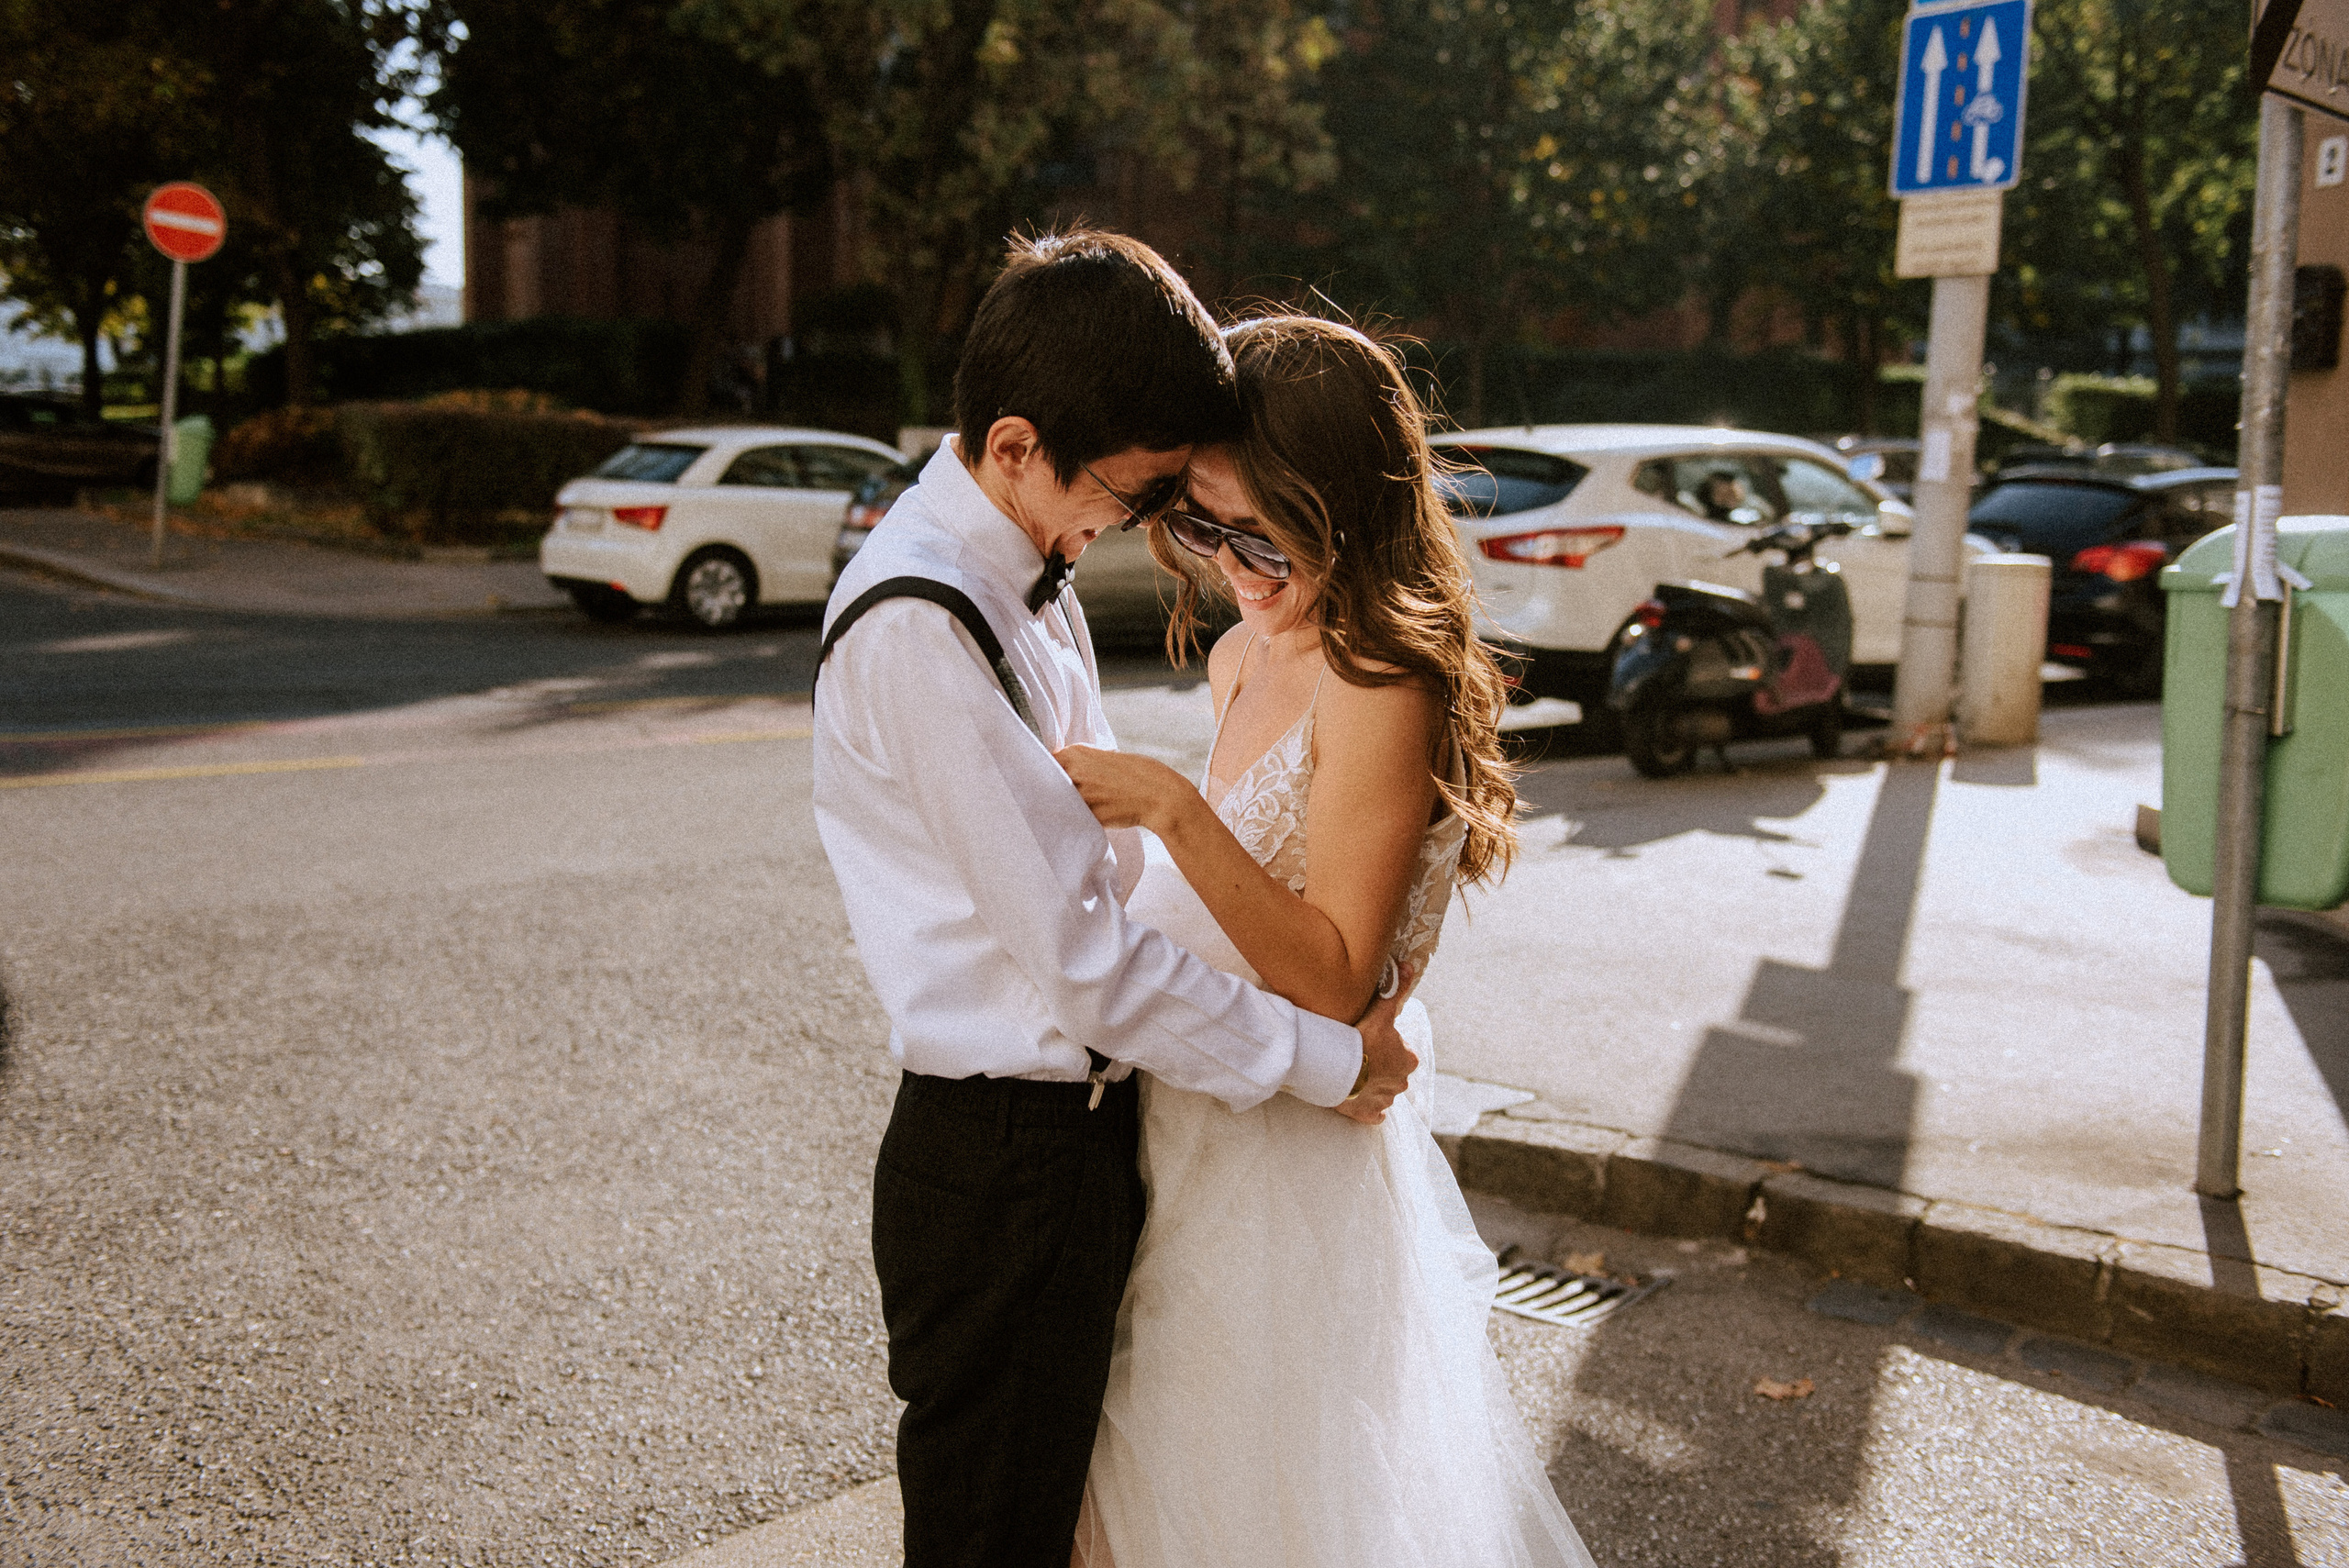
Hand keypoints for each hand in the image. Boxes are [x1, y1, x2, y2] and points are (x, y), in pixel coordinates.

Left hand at [1053, 745, 1197, 835]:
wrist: (1162, 797)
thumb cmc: (1142, 774)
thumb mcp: (1110, 756)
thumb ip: (1086, 761)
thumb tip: (1068, 768)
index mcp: (1078, 753)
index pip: (1047, 762)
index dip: (1050, 771)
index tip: (1055, 778)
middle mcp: (1075, 771)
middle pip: (1048, 783)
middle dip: (1055, 789)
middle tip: (1067, 794)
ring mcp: (1081, 795)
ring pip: (1061, 803)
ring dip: (1066, 806)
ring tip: (1086, 808)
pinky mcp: (1089, 816)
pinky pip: (1075, 819)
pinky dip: (1079, 820)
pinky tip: (1093, 817)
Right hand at [1335, 966, 1417, 1124]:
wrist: (1336, 1069)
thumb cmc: (1360, 1039)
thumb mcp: (1380, 1011)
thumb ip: (1396, 990)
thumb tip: (1410, 966)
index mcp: (1408, 1059)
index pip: (1401, 1051)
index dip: (1384, 1044)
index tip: (1368, 1040)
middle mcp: (1401, 1083)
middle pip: (1391, 1072)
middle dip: (1378, 1066)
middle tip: (1358, 1056)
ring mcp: (1385, 1101)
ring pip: (1382, 1092)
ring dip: (1370, 1085)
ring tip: (1351, 1074)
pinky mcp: (1368, 1115)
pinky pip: (1372, 1113)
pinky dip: (1366, 1107)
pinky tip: (1354, 1097)